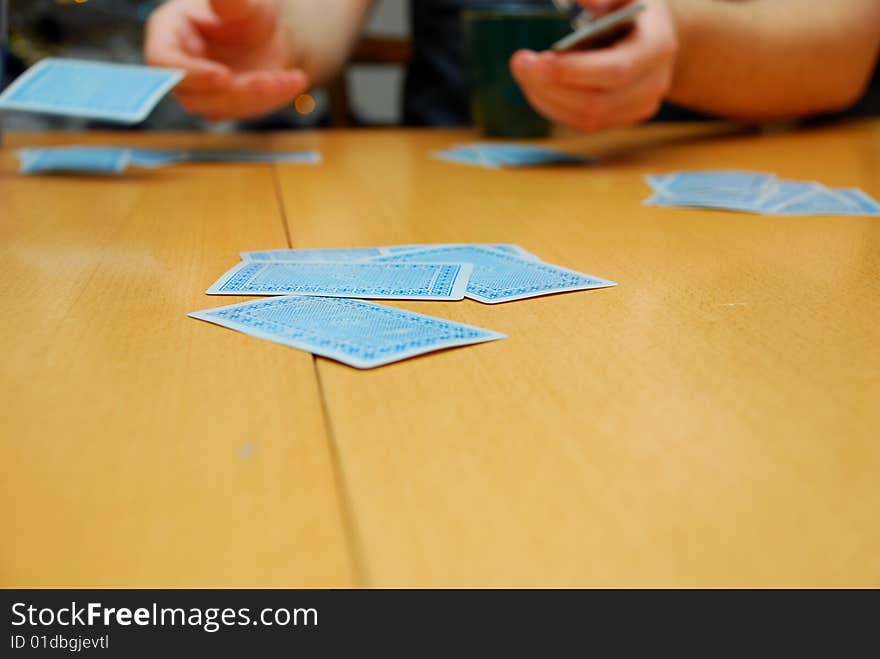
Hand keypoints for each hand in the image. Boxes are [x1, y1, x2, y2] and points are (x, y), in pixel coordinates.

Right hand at [145, 0, 307, 120]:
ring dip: (260, 98)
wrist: (269, 32)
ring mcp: (200, 91)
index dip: (191, 74)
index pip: (164, 62)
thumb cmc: (246, 11)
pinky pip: (246, 111)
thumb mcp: (242, 1)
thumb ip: (231, 1)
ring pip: (223, 108)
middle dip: (238, 92)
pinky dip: (273, 99)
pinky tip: (295, 81)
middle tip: (273, 80)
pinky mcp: (224, 107)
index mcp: (168, 33)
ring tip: (294, 77)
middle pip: (195, 95)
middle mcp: (179, 67)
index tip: (224, 77)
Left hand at [510, 0, 677, 131]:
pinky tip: (538, 86)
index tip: (538, 60)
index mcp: (656, 47)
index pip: (616, 71)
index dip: (574, 71)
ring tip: (525, 72)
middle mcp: (653, 83)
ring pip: (587, 119)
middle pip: (597, 103)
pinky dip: (554, 106)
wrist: (655, 32)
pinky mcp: (622, 118)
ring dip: (548, 99)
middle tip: (520, 63)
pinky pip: (583, 123)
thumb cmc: (632, 6)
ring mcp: (640, 106)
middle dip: (551, 87)